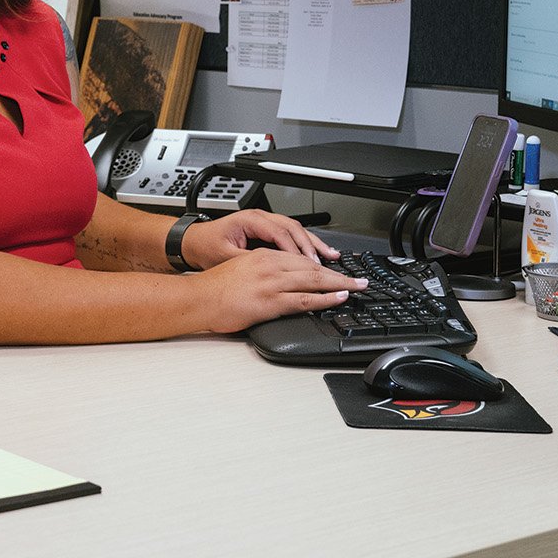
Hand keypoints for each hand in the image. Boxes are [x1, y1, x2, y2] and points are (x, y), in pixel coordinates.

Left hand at [182, 208, 338, 269]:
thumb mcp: (225, 257)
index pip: (281, 234)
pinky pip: (291, 235)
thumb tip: (270, 272)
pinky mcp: (267, 231)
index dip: (297, 250)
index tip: (311, 266)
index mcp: (250, 220)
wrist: (193, 241)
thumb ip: (248, 262)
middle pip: (294, 229)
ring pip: (296, 231)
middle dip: (313, 246)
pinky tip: (318, 254)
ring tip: (332, 257)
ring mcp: (265, 222)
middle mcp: (260, 218)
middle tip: (329, 263)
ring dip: (314, 244)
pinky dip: (306, 245)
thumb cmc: (206, 247)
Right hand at [194, 248, 363, 332]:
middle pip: (313, 267)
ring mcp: (271, 283)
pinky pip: (305, 299)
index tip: (338, 270)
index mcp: (263, 256)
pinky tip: (338, 298)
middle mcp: (270, 265)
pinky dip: (325, 298)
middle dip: (339, 273)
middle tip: (359, 279)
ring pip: (313, 280)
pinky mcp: (270, 301)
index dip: (324, 264)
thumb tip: (283, 281)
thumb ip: (264, 272)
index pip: (301, 257)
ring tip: (356, 288)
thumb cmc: (214, 288)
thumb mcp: (242, 270)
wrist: (198, 298)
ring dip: (339, 284)